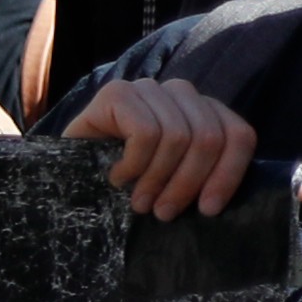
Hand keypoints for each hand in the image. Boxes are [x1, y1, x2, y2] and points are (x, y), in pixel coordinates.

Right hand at [65, 76, 260, 218]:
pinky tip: (118, 177)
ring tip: (139, 202)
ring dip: (157, 179)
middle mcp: (179, 92)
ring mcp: (148, 88)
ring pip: (179, 137)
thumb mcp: (172, 180)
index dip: (228, 175)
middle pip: (209, 138)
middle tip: (163, 213)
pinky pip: (145, 133)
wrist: (62, 174)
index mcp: (203, 111)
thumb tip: (222, 197)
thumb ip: (201, 175)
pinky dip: (134, 164)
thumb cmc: (122, 182)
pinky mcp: (117, 93)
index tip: (208, 210)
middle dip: (187, 183)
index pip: (238, 135)